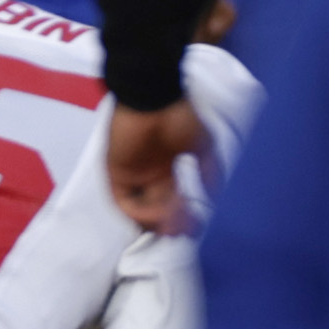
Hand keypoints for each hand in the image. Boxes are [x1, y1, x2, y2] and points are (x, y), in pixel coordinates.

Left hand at [106, 98, 210, 234]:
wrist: (154, 95)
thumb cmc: (179, 115)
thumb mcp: (203, 146)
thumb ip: (210, 173)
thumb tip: (213, 199)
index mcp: (168, 167)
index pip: (174, 201)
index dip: (185, 217)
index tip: (199, 227)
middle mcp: (149, 173)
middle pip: (157, 209)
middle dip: (172, 225)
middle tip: (187, 232)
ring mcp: (132, 173)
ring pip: (141, 209)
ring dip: (156, 222)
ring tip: (174, 227)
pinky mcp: (115, 172)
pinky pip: (123, 201)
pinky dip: (138, 213)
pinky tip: (157, 215)